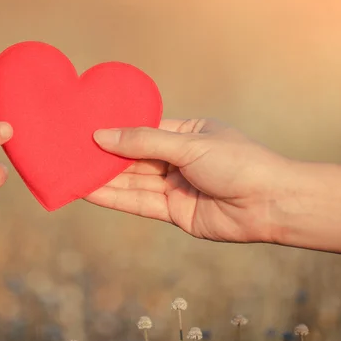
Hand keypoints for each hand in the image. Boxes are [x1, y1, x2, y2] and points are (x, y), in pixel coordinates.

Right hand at [86, 119, 290, 243]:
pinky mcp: (172, 212)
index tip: (85, 128)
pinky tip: (89, 191)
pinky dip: (114, 197)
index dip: (115, 131)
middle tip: (69, 151)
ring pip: (132, 181)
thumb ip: (143, 142)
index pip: (142, 130)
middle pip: (133, 157)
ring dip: (103, 178)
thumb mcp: (188, 145)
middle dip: (104, 156)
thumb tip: (102, 136)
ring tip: (71, 171)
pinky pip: (138, 202)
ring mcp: (174, 186)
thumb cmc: (237, 163)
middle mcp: (177, 159)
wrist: (270, 204)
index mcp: (186, 134)